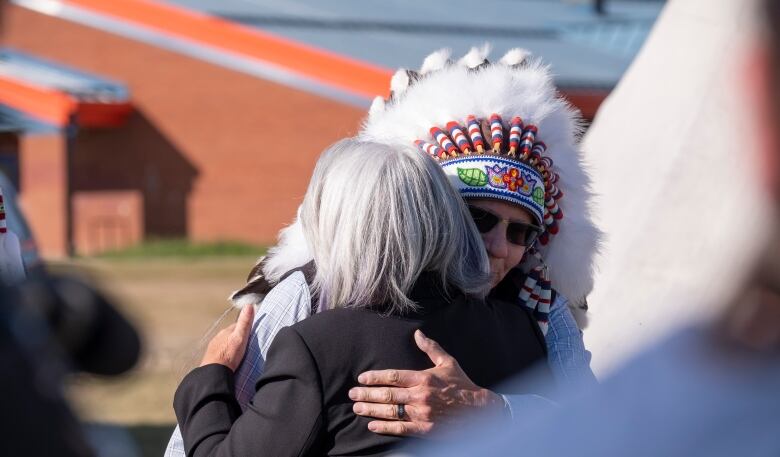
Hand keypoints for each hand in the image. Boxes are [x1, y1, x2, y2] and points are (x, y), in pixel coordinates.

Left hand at [200, 305, 254, 370]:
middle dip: (236, 337)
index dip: (245, 328)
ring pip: (224, 343)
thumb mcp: (240, 337)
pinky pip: (220, 352)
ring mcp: (214, 347)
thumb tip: (249, 305)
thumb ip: (245, 322)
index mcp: (226, 331)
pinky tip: (228, 360)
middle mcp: (218, 337)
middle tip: (245, 343)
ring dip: (230, 346)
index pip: (237, 325)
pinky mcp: (211, 357)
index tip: (251, 331)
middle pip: (230, 334)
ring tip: (237, 352)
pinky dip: (224, 354)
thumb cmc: (229, 355)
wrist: (214, 372)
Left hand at [349, 330, 504, 435]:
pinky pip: (400, 428)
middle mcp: (420, 395)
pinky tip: (372, 425)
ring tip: (357, 408)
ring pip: (390, 411)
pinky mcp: (425, 428)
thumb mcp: (448, 363)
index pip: (393, 376)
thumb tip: (417, 334)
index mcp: (423, 378)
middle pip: (387, 394)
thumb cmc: (462, 385)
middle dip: (366, 394)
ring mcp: (422, 413)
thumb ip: (431, 348)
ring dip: (371, 410)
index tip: (362, 378)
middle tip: (352, 394)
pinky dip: (384, 427)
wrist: (479, 410)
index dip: (375, 377)